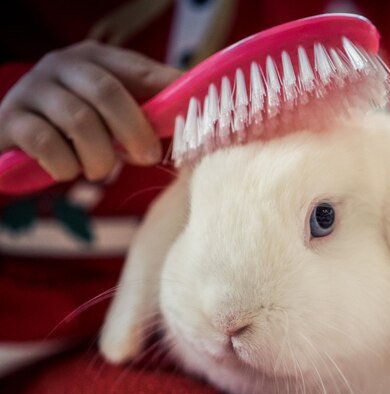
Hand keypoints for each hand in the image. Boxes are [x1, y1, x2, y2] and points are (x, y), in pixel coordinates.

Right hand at [0, 40, 181, 181]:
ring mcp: (32, 89)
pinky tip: (69, 171)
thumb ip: (149, 111)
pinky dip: (66, 167)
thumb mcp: (113, 116)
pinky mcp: (11, 119)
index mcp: (96, 59)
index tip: (192, 119)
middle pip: (107, 92)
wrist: (19, 145)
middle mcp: (61, 65)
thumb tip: (201, 117)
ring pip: (79, 122)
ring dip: (99, 157)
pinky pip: (47, 144)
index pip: (141, 71)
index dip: (169, 94)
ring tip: (100, 170)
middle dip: (134, 131)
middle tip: (146, 158)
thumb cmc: (78, 131)